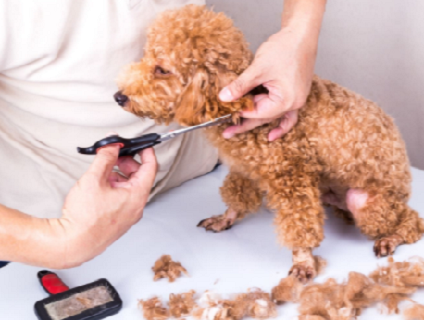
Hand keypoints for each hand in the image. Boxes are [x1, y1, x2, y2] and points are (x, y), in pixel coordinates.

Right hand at [57, 145, 156, 267]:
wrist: (72, 243)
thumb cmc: (84, 218)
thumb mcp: (94, 178)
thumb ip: (105, 158)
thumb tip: (112, 146)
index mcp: (137, 196)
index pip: (150, 168)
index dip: (147, 154)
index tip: (143, 145)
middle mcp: (136, 207)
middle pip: (140, 178)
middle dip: (128, 163)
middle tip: (115, 155)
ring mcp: (128, 215)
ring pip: (130, 188)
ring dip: (120, 176)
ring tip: (103, 172)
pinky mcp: (119, 220)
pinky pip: (123, 199)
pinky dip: (115, 188)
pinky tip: (100, 186)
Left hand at [219, 28, 316, 140]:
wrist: (301, 34)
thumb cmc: (285, 48)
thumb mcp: (258, 68)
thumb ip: (241, 86)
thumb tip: (224, 98)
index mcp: (286, 100)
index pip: (257, 113)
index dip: (240, 112)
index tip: (225, 113)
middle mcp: (294, 103)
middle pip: (264, 117)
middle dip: (244, 123)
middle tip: (227, 132)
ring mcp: (296, 100)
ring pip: (271, 115)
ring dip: (256, 122)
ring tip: (236, 130)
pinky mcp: (295, 94)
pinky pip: (287, 116)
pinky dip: (280, 125)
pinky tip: (272, 135)